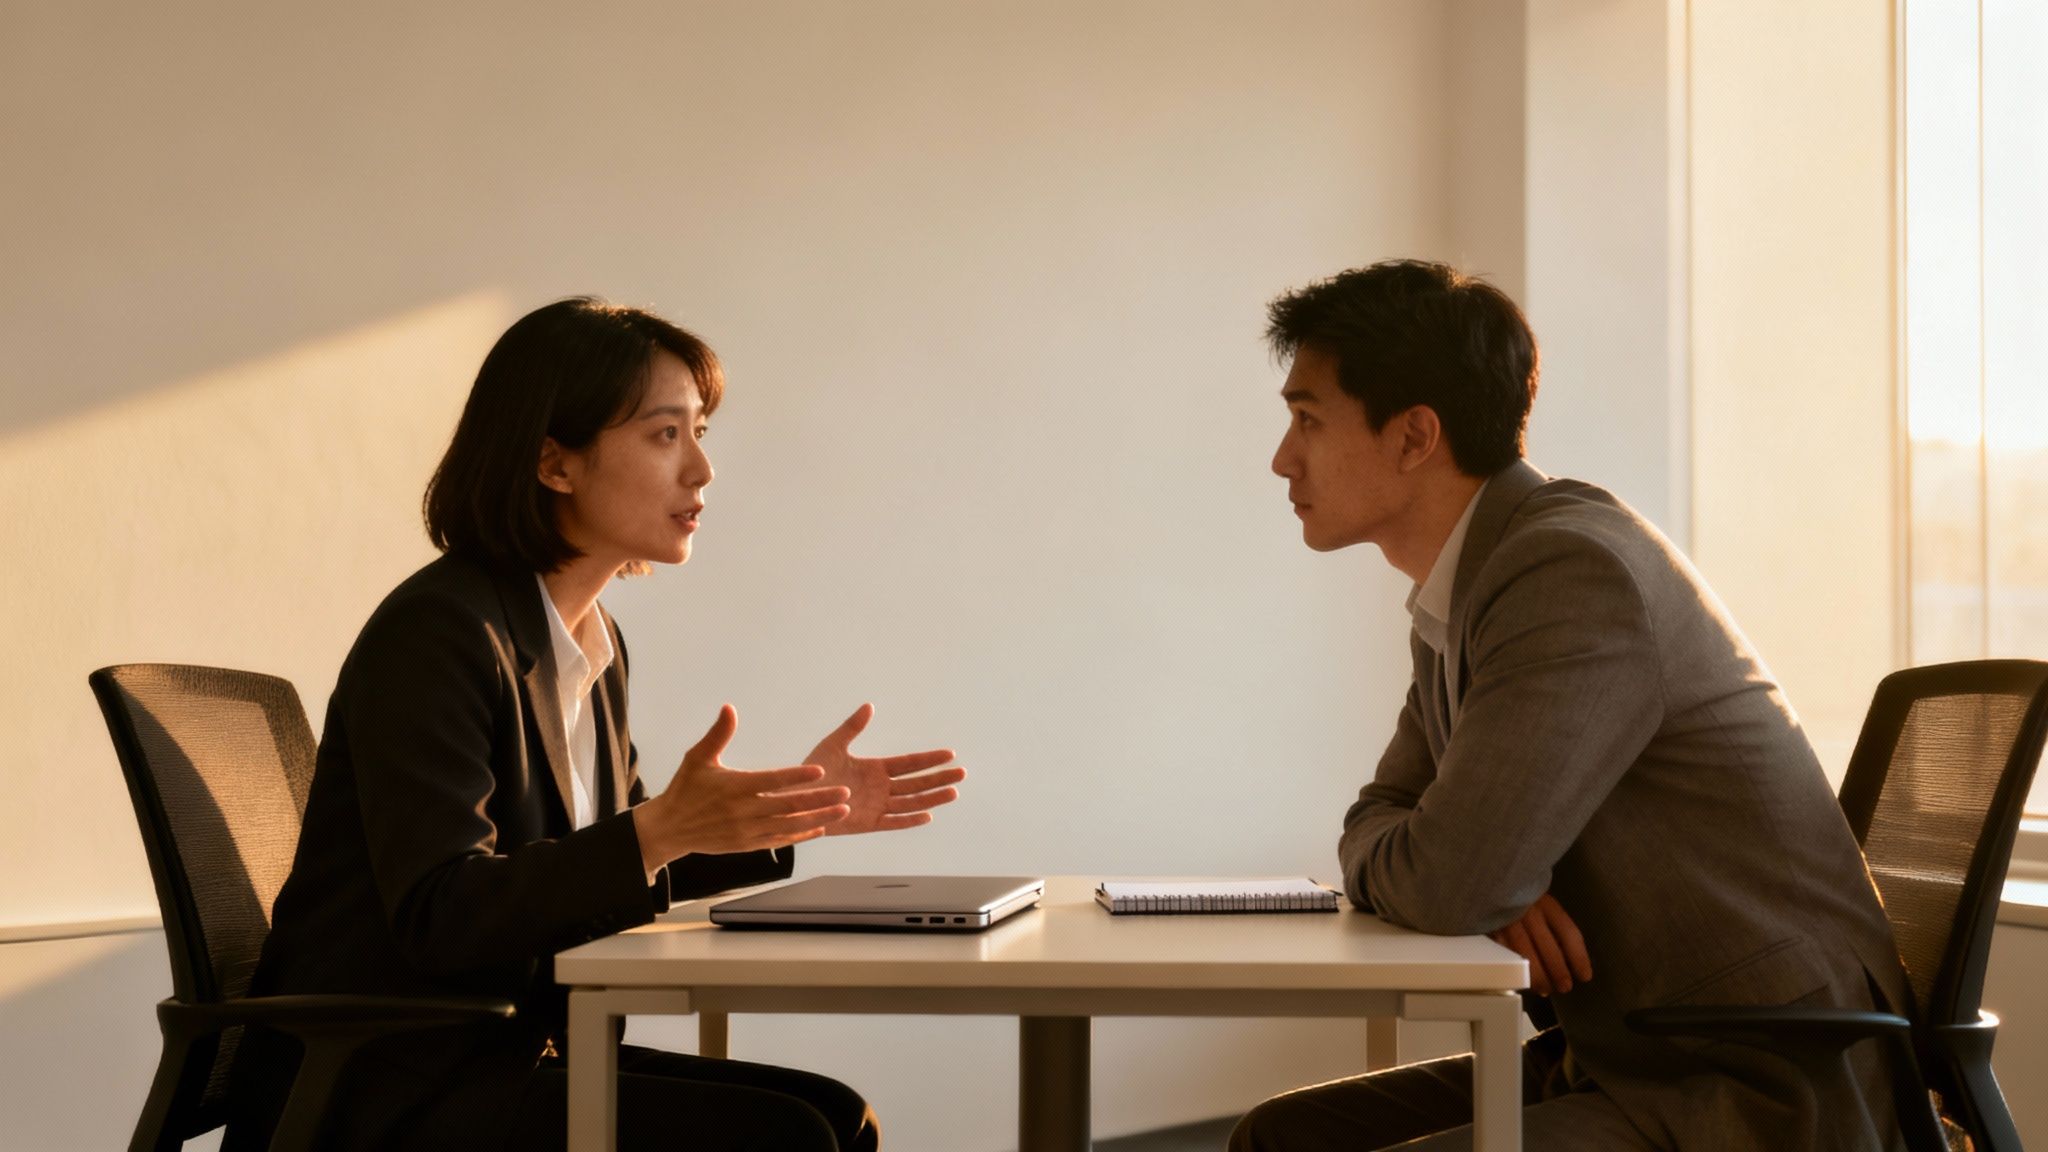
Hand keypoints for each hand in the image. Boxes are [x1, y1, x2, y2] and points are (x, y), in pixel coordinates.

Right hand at [632, 705, 850, 873]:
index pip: (772, 780)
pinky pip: (780, 840)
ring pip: (789, 825)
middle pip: (788, 805)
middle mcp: (744, 811)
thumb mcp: (698, 758)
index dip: (797, 776)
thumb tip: (729, 708)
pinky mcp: (747, 845)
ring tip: (843, 810)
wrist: (670, 828)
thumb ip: (718, 734)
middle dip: (820, 799)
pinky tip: (820, 828)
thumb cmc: (686, 788)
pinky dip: (801, 835)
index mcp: (735, 787)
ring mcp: (747, 831)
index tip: (820, 770)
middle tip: (845, 791)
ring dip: (818, 818)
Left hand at [798, 703, 964, 835]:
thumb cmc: (813, 772)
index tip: (949, 755)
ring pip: (911, 802)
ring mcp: (877, 806)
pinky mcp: (868, 824)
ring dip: (932, 798)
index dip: (929, 759)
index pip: (909, 763)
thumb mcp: (833, 745)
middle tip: (962, 773)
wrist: (797, 799)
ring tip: (953, 793)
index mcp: (876, 768)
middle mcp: (881, 788)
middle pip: (917, 783)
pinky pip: (893, 822)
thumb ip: (852, 727)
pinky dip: (909, 820)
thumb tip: (869, 706)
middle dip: (939, 778)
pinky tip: (927, 815)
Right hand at [1489, 892, 1591, 995]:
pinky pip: (1504, 952)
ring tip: (1544, 989)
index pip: (1568, 932)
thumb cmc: (1523, 896)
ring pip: (1524, 953)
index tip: (1585, 976)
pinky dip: (1514, 968)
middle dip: (1558, 971)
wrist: (1491, 880)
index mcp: (1547, 903)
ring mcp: (1508, 919)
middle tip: (1564, 987)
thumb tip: (1569, 960)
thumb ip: (1554, 926)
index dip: (1579, 957)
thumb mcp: (1543, 903)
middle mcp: (1529, 911)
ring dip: (1536, 976)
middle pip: (1548, 946)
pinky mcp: (1490, 926)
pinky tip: (1521, 978)